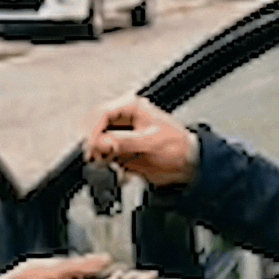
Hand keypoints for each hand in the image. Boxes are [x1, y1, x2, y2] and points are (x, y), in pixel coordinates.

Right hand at [84, 95, 198, 188]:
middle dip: (94, 143)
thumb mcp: (151, 142)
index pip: (101, 112)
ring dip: (99, 155)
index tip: (91, 145)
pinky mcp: (120, 150)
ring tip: (108, 165)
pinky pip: (104, 156)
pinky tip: (117, 171)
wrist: (187, 164)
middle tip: (97, 156)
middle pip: (95, 127)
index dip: (92, 129)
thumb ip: (125, 141)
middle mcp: (124, 118)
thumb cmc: (178, 146)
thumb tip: (102, 142)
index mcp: (132, 107)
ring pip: (97, 142)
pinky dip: (106, 165)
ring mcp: (121, 134)